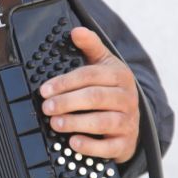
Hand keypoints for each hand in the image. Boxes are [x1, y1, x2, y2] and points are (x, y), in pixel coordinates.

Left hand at [39, 26, 139, 162]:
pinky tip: (74, 142)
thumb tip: (76, 31)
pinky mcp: (125, 143)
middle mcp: (127, 98)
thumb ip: (90, 46)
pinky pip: (109, 146)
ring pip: (102, 122)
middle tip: (46, 107)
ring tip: (55, 123)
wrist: (132, 120)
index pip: (90, 76)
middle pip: (95, 98)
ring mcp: (128, 122)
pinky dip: (91, 146)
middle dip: (67, 102)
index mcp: (119, 75)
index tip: (45, 90)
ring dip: (76, 122)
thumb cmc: (111, 90)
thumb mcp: (104, 65)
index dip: (65, 82)